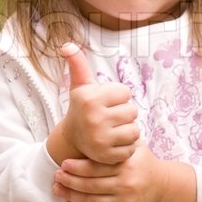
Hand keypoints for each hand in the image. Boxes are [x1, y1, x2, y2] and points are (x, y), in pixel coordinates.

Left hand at [52, 143, 196, 201]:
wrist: (161, 186)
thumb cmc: (142, 162)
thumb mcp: (135, 146)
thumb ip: (118, 139)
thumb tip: (93, 123)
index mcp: (127, 166)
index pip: (97, 167)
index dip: (77, 166)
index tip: (63, 163)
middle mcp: (126, 185)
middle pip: (91, 185)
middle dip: (69, 181)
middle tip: (56, 175)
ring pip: (91, 201)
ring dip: (71, 195)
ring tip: (57, 188)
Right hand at [57, 43, 139, 164]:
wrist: (72, 140)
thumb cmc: (82, 108)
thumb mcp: (80, 85)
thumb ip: (78, 64)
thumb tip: (67, 45)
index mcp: (90, 98)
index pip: (125, 93)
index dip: (119, 97)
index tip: (107, 103)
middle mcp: (94, 118)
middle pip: (132, 111)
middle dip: (124, 114)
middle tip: (110, 118)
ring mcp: (100, 139)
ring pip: (134, 130)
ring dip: (128, 130)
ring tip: (114, 130)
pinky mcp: (107, 156)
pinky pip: (131, 148)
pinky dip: (126, 147)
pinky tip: (114, 143)